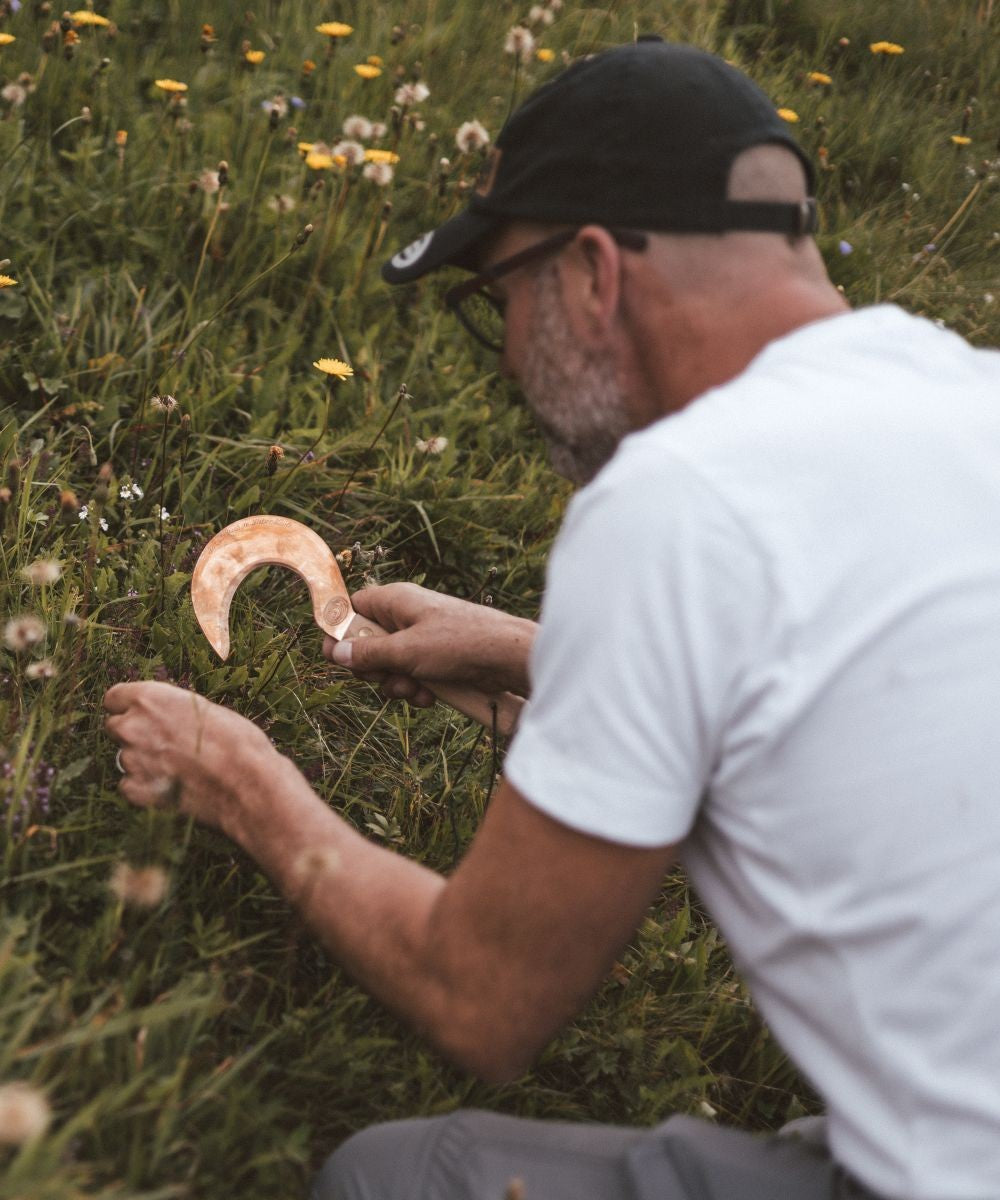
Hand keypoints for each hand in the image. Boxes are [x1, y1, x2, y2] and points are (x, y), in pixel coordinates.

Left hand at [103, 682, 278, 837]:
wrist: (246, 782)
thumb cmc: (236, 741)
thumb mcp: (203, 709)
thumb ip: (171, 711)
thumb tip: (162, 718)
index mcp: (149, 699)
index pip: (113, 698)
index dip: (128, 708)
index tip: (141, 716)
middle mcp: (132, 726)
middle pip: (114, 728)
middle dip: (133, 734)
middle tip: (162, 744)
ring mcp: (131, 760)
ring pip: (125, 758)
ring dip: (142, 762)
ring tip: (176, 769)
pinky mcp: (135, 791)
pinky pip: (129, 786)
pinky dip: (145, 788)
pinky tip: (171, 787)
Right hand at [323, 583, 536, 705]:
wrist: (508, 657)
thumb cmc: (460, 643)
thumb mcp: (407, 651)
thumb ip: (369, 654)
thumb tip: (337, 652)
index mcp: (395, 601)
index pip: (353, 608)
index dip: (341, 632)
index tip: (335, 657)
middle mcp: (406, 615)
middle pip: (367, 643)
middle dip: (373, 668)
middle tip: (385, 677)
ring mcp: (421, 638)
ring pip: (389, 665)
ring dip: (396, 683)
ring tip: (414, 689)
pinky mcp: (436, 658)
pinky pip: (411, 675)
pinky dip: (415, 688)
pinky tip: (429, 696)